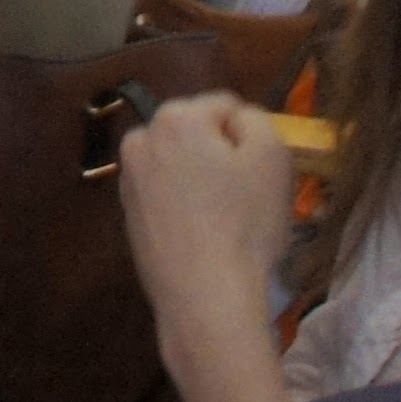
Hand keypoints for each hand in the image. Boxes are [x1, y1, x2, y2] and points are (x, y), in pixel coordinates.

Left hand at [115, 92, 301, 336]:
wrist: (205, 294)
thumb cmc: (244, 222)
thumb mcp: (272, 156)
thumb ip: (255, 120)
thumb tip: (235, 118)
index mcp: (173, 118)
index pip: (224, 107)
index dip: (250, 137)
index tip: (259, 171)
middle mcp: (139, 140)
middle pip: (197, 134)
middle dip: (221, 156)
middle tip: (245, 195)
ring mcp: (128, 180)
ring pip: (181, 165)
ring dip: (202, 181)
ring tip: (226, 220)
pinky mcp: (128, 216)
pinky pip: (168, 197)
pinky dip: (185, 207)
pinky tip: (205, 236)